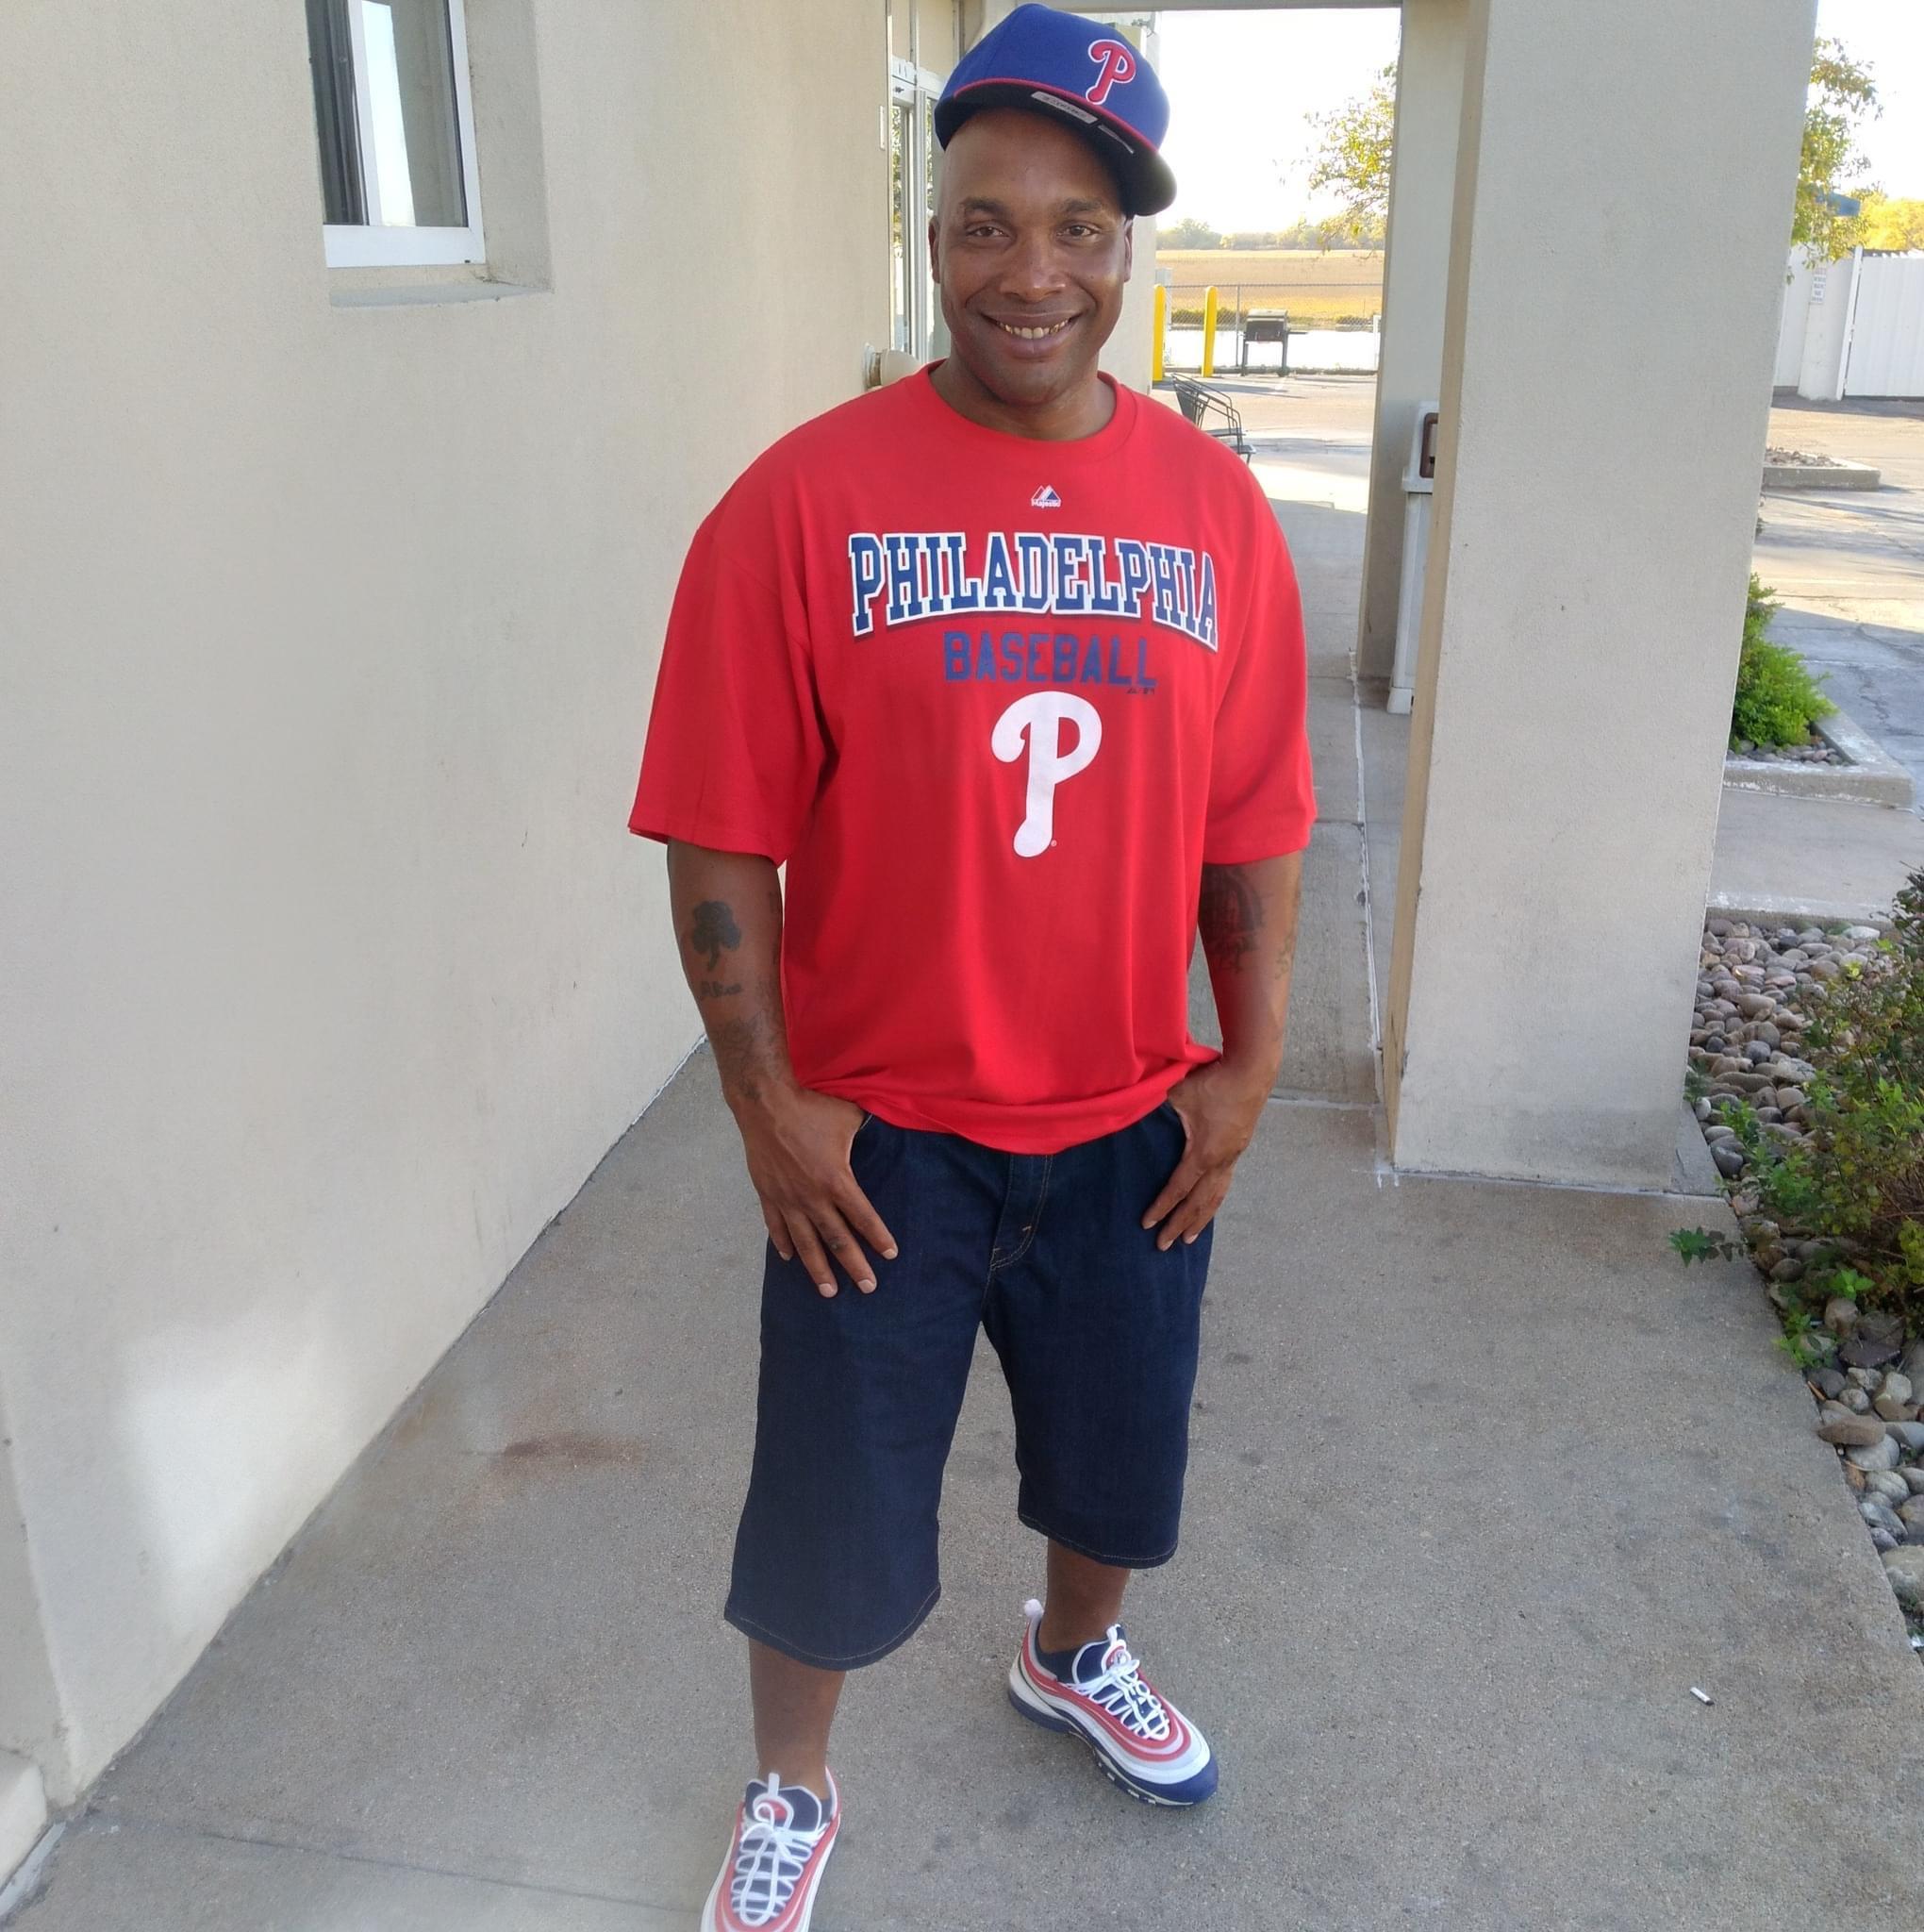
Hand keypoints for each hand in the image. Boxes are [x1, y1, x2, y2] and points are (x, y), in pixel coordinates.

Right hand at [732, 1084, 897, 1296]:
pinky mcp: (768, 1195)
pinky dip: (783, 1245)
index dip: (878, 1237)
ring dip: (818, 1269)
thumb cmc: (810, 1109)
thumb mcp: (848, 1118)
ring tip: (829, 1291)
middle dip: (854, 1265)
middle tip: (868, 1288)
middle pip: (838, 1239)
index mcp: (837, 1180)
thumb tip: (884, 1130)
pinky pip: (777, 1227)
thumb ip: (866, 1132)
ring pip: (806, 1243)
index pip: (863, 1217)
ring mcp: (788, 1199)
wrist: (765, 1104)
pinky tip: (789, 1259)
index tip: (890, 1255)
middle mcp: (813, 1197)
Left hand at [1141, 1060, 1271, 1250]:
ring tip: (1191, 1239)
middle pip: (1199, 1203)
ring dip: (1201, 1219)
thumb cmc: (1214, 1082)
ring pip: (1216, 1197)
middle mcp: (1221, 1162)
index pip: (1178, 1188)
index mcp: (1204, 1153)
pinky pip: (1224, 1184)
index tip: (1147, 1225)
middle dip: (1180, 1225)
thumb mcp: (1178, 1094)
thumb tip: (1129, 1113)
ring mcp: (1232, 1157)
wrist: (1252, 1071)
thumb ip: (1155, 1109)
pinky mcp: (1238, 1149)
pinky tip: (1208, 1206)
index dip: (1162, 1208)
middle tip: (1165, 1246)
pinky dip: (1213, 1201)